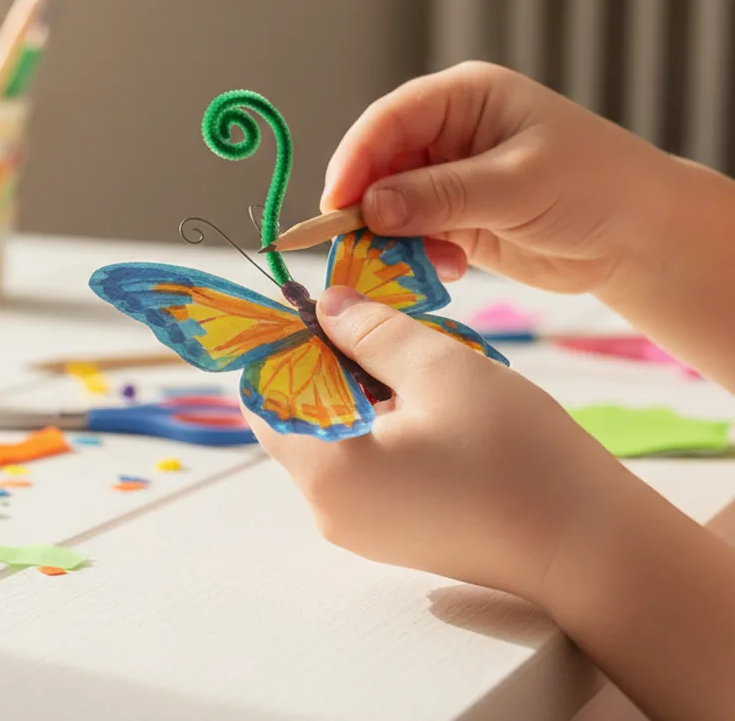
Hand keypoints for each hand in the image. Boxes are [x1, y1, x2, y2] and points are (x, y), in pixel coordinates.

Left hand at [245, 285, 627, 602]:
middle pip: (298, 417)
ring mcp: (360, 528)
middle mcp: (328, 509)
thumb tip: (324, 306)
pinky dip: (383, 426)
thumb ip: (370, 330)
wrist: (589, 548)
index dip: (288, 345)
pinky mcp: (394, 533)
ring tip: (420, 366)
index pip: (265, 396)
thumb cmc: (517, 455)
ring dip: (362, 392)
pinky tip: (434, 406)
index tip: (327, 310)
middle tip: (383, 330)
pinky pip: (364, 466)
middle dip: (330, 364)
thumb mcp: (439, 367)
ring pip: (334, 438)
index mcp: (326, 471)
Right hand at [322, 61, 682, 295]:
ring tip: (420, 260)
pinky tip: (448, 267)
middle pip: (379, 164)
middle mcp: (448, 134)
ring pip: (388, 205)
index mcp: (464, 98)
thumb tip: (370, 207)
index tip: (335, 202)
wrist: (641, 237)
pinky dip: (414, 255)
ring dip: (392, 237)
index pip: (388, 120)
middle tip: (358, 244)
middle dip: (368, 205)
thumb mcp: (516, 185)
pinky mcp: (453, 219)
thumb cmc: (595, 186)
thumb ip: (440, 195)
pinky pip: (410, 236)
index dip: (355, 159)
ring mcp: (448, 178)